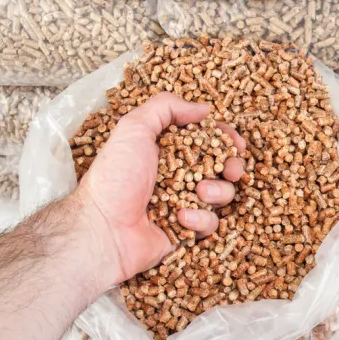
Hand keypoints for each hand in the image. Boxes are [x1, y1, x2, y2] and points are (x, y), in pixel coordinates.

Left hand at [74, 92, 245, 290]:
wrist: (102, 229)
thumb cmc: (114, 178)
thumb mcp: (134, 128)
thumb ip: (166, 108)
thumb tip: (203, 109)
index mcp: (168, 151)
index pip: (206, 140)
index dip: (225, 139)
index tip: (236, 142)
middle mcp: (179, 175)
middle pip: (222, 167)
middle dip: (232, 166)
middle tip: (231, 169)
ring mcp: (185, 203)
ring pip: (222, 195)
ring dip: (216, 191)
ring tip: (198, 192)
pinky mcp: (187, 231)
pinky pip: (210, 223)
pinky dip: (199, 218)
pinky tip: (180, 217)